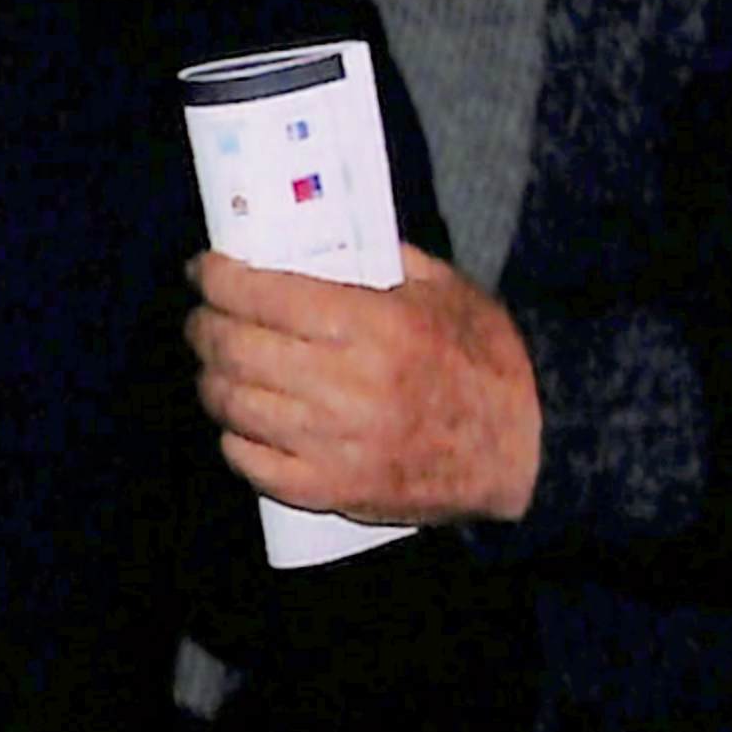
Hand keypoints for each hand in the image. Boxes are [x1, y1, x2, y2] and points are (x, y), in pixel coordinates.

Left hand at [187, 247, 542, 526]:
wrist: (527, 449)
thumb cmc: (484, 360)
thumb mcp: (443, 290)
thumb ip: (378, 259)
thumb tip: (307, 240)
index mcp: (373, 326)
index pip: (261, 294)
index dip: (216, 278)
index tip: (203, 270)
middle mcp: (347, 386)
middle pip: (234, 347)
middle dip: (204, 324)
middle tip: (203, 316)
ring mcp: (335, 445)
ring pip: (231, 404)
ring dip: (211, 377)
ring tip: (217, 364)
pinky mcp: (333, 491)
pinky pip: (250, 462)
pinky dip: (233, 436)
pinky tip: (240, 417)